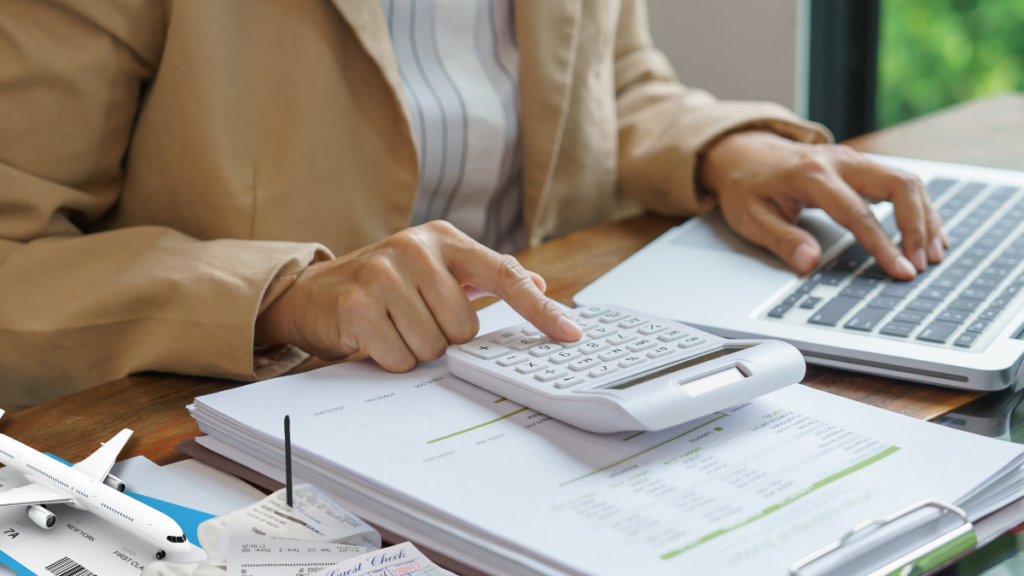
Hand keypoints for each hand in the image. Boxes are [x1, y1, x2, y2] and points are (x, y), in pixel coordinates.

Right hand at [254, 221, 582, 370]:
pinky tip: (373, 336)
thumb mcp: (434, 270)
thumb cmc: (382, 285)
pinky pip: (400, 357)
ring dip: (414, 349)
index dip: (540, 308)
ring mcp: (384, 274)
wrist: (311, 293)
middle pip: (464, 327)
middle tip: (414, 321)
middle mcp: (415, 249)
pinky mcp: (359, 305)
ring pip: (433, 346)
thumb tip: (539, 283)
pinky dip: (390, 358)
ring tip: (391, 326)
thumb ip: (485, 277)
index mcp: (443, 238)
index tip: (571, 333)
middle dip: (443, 337)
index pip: (504, 274)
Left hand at [699, 131, 946, 279]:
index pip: (857, 213)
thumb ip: (781, 240)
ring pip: (906, 181)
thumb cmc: (746, 186)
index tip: (900, 270)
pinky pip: (900, 183)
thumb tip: (809, 263)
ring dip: (925, 217)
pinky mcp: (861, 166)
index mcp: (811, 175)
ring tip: (933, 254)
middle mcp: (840, 161)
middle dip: (917, 226)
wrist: (743, 152)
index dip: (882, 245)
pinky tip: (928, 233)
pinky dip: (918, 208)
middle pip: (898, 185)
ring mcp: (853, 160)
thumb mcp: (750, 217)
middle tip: (922, 263)